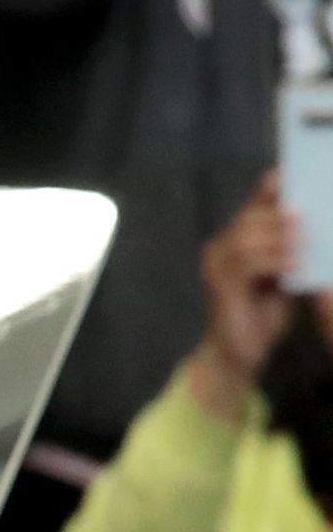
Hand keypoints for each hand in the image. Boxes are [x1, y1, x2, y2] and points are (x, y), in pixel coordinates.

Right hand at [192, 173, 298, 423]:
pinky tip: (295, 267)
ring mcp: (216, 268)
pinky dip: (273, 262)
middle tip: (308, 217)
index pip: (253, 206)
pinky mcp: (220, 288)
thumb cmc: (265, 313)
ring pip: (246, 237)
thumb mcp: (284, 273)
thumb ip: (293, 248)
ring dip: (279, 237)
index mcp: (236, 241)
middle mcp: (220, 249)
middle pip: (249, 218)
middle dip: (280, 215)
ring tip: (305, 241)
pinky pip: (246, 265)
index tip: (289, 178)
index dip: (269, 190)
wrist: (239, 353)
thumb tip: (316, 223)